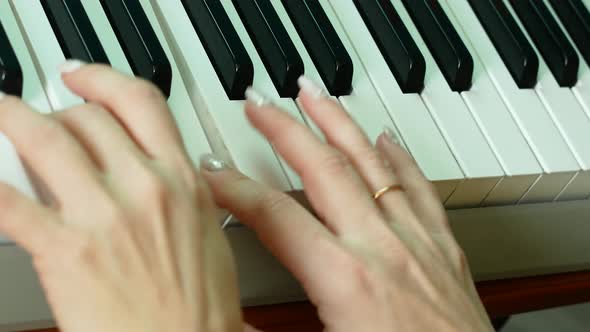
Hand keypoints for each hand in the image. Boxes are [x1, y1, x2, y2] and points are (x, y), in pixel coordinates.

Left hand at [0, 63, 245, 331]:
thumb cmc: (202, 308)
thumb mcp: (205, 235)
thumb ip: (182, 194)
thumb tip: (158, 173)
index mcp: (183, 181)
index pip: (140, 102)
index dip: (102, 78)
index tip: (80, 77)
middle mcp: (144, 187)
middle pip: (87, 117)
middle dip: (58, 112)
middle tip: (45, 121)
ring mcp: (103, 215)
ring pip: (45, 139)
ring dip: (11, 117)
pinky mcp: (64, 251)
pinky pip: (9, 201)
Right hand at [202, 77, 493, 330]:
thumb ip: (269, 330)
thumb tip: (231, 319)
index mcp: (345, 281)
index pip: (273, 215)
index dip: (234, 187)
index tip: (210, 171)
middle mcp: (381, 248)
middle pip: (322, 169)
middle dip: (285, 129)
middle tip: (260, 103)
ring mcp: (416, 241)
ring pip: (371, 163)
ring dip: (338, 124)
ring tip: (315, 95)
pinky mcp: (443, 248)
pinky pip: (419, 187)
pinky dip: (399, 156)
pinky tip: (385, 137)